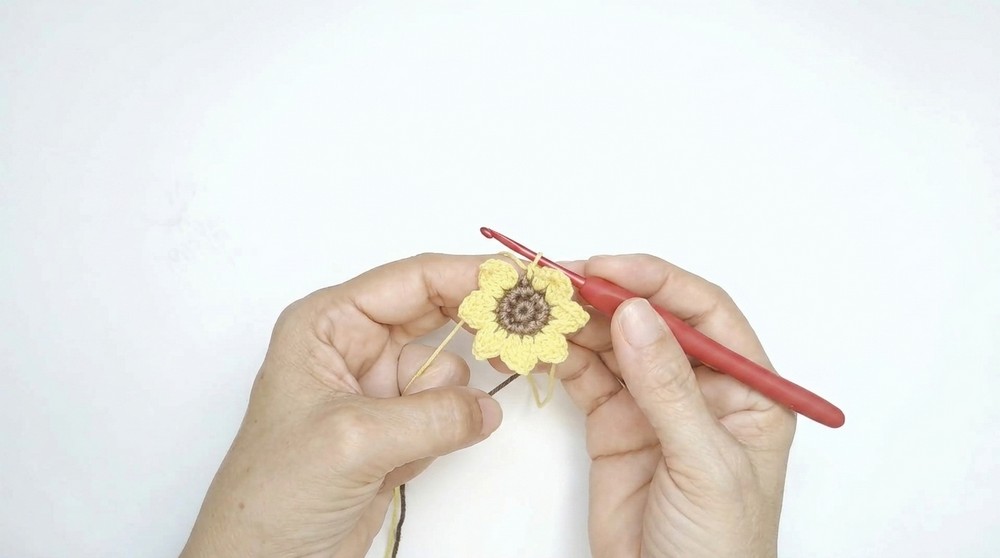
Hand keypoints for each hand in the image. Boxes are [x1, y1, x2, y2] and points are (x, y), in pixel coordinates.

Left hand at [180, 254, 502, 557]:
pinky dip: (441, 436)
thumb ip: (431, 415)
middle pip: (438, 315)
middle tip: (520, 336)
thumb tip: (488, 407)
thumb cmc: (273, 494)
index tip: (521, 282)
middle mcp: (352, 346)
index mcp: (327, 324)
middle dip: (476, 329)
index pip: (412, 280)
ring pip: (448, 372)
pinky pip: (446, 413)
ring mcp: (376, 389)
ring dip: (443, 406)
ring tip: (403, 444)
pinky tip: (399, 463)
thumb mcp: (354, 440)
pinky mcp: (395, 429)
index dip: (469, 275)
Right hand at [544, 255, 795, 556]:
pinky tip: (538, 342)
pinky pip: (586, 376)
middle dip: (604, 296)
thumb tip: (636, 313)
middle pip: (650, 319)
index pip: (704, 312)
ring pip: (612, 343)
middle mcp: (700, 387)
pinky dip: (560, 356)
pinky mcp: (613, 424)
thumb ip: (668, 387)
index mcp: (746, 389)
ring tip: (537, 307)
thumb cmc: (720, 548)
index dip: (657, 281)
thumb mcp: (704, 463)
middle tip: (557, 282)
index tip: (609, 268)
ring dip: (576, 322)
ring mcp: (652, 404)